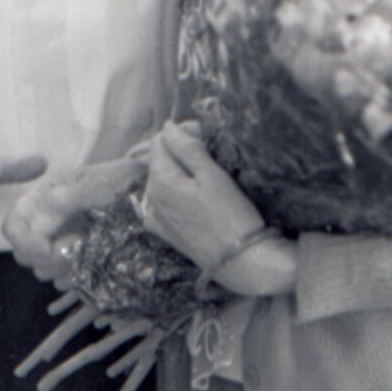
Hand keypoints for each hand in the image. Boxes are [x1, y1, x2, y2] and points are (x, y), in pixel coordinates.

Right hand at [4, 154, 148, 281]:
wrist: (145, 195)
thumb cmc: (119, 181)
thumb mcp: (94, 184)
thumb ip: (67, 199)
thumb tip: (42, 221)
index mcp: (41, 198)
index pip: (13, 226)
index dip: (24, 241)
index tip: (46, 249)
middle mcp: (44, 223)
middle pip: (24, 255)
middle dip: (47, 257)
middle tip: (76, 246)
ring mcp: (58, 243)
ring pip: (43, 271)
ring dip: (65, 266)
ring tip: (90, 247)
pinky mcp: (74, 261)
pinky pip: (64, 281)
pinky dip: (78, 276)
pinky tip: (95, 259)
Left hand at [146, 123, 298, 297]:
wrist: (241, 262)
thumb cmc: (231, 216)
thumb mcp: (212, 175)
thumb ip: (187, 148)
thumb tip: (168, 127)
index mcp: (159, 181)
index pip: (162, 140)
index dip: (185, 134)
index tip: (208, 139)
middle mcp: (150, 199)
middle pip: (162, 160)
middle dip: (183, 153)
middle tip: (214, 157)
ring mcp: (155, 218)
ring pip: (165, 180)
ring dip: (183, 173)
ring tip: (211, 179)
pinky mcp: (165, 232)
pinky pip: (166, 201)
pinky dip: (179, 193)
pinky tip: (199, 198)